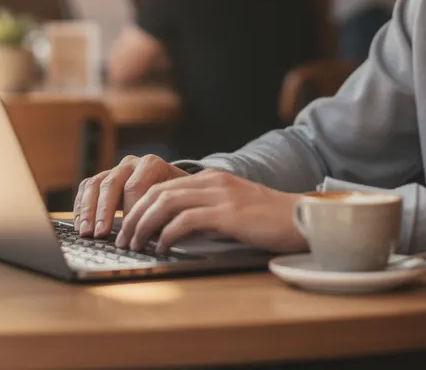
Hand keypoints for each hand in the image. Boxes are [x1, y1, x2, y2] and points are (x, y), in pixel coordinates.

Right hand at [74, 155, 187, 237]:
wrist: (171, 185)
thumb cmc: (174, 196)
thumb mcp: (176, 200)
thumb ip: (166, 213)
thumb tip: (151, 237)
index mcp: (152, 165)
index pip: (135, 186)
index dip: (129, 211)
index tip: (128, 233)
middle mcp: (131, 164)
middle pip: (111, 184)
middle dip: (104, 212)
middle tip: (101, 234)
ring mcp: (114, 169)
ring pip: (94, 185)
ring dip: (88, 211)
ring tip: (86, 232)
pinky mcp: (101, 178)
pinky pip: (85, 188)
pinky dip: (81, 207)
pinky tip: (80, 226)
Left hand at [115, 169, 306, 254]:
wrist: (301, 219)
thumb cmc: (269, 221)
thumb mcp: (232, 209)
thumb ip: (206, 212)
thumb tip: (174, 231)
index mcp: (211, 178)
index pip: (162, 186)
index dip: (140, 206)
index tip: (128, 226)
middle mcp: (211, 181)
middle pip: (157, 192)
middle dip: (135, 216)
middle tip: (124, 238)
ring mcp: (219, 194)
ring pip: (166, 203)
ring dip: (145, 225)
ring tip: (136, 244)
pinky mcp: (227, 213)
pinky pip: (186, 220)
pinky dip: (168, 233)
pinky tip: (162, 247)